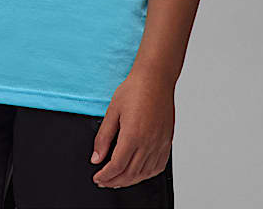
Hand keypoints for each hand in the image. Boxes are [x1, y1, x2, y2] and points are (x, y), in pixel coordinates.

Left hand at [90, 66, 174, 188]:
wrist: (156, 79)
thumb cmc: (134, 90)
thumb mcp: (112, 111)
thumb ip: (103, 137)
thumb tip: (96, 158)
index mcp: (133, 136)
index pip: (117, 166)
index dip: (105, 175)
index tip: (97, 178)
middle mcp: (148, 143)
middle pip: (130, 173)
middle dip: (114, 181)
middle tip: (103, 181)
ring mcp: (159, 144)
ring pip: (144, 173)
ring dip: (129, 181)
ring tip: (117, 180)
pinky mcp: (166, 142)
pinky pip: (157, 167)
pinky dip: (146, 175)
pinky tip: (138, 173)